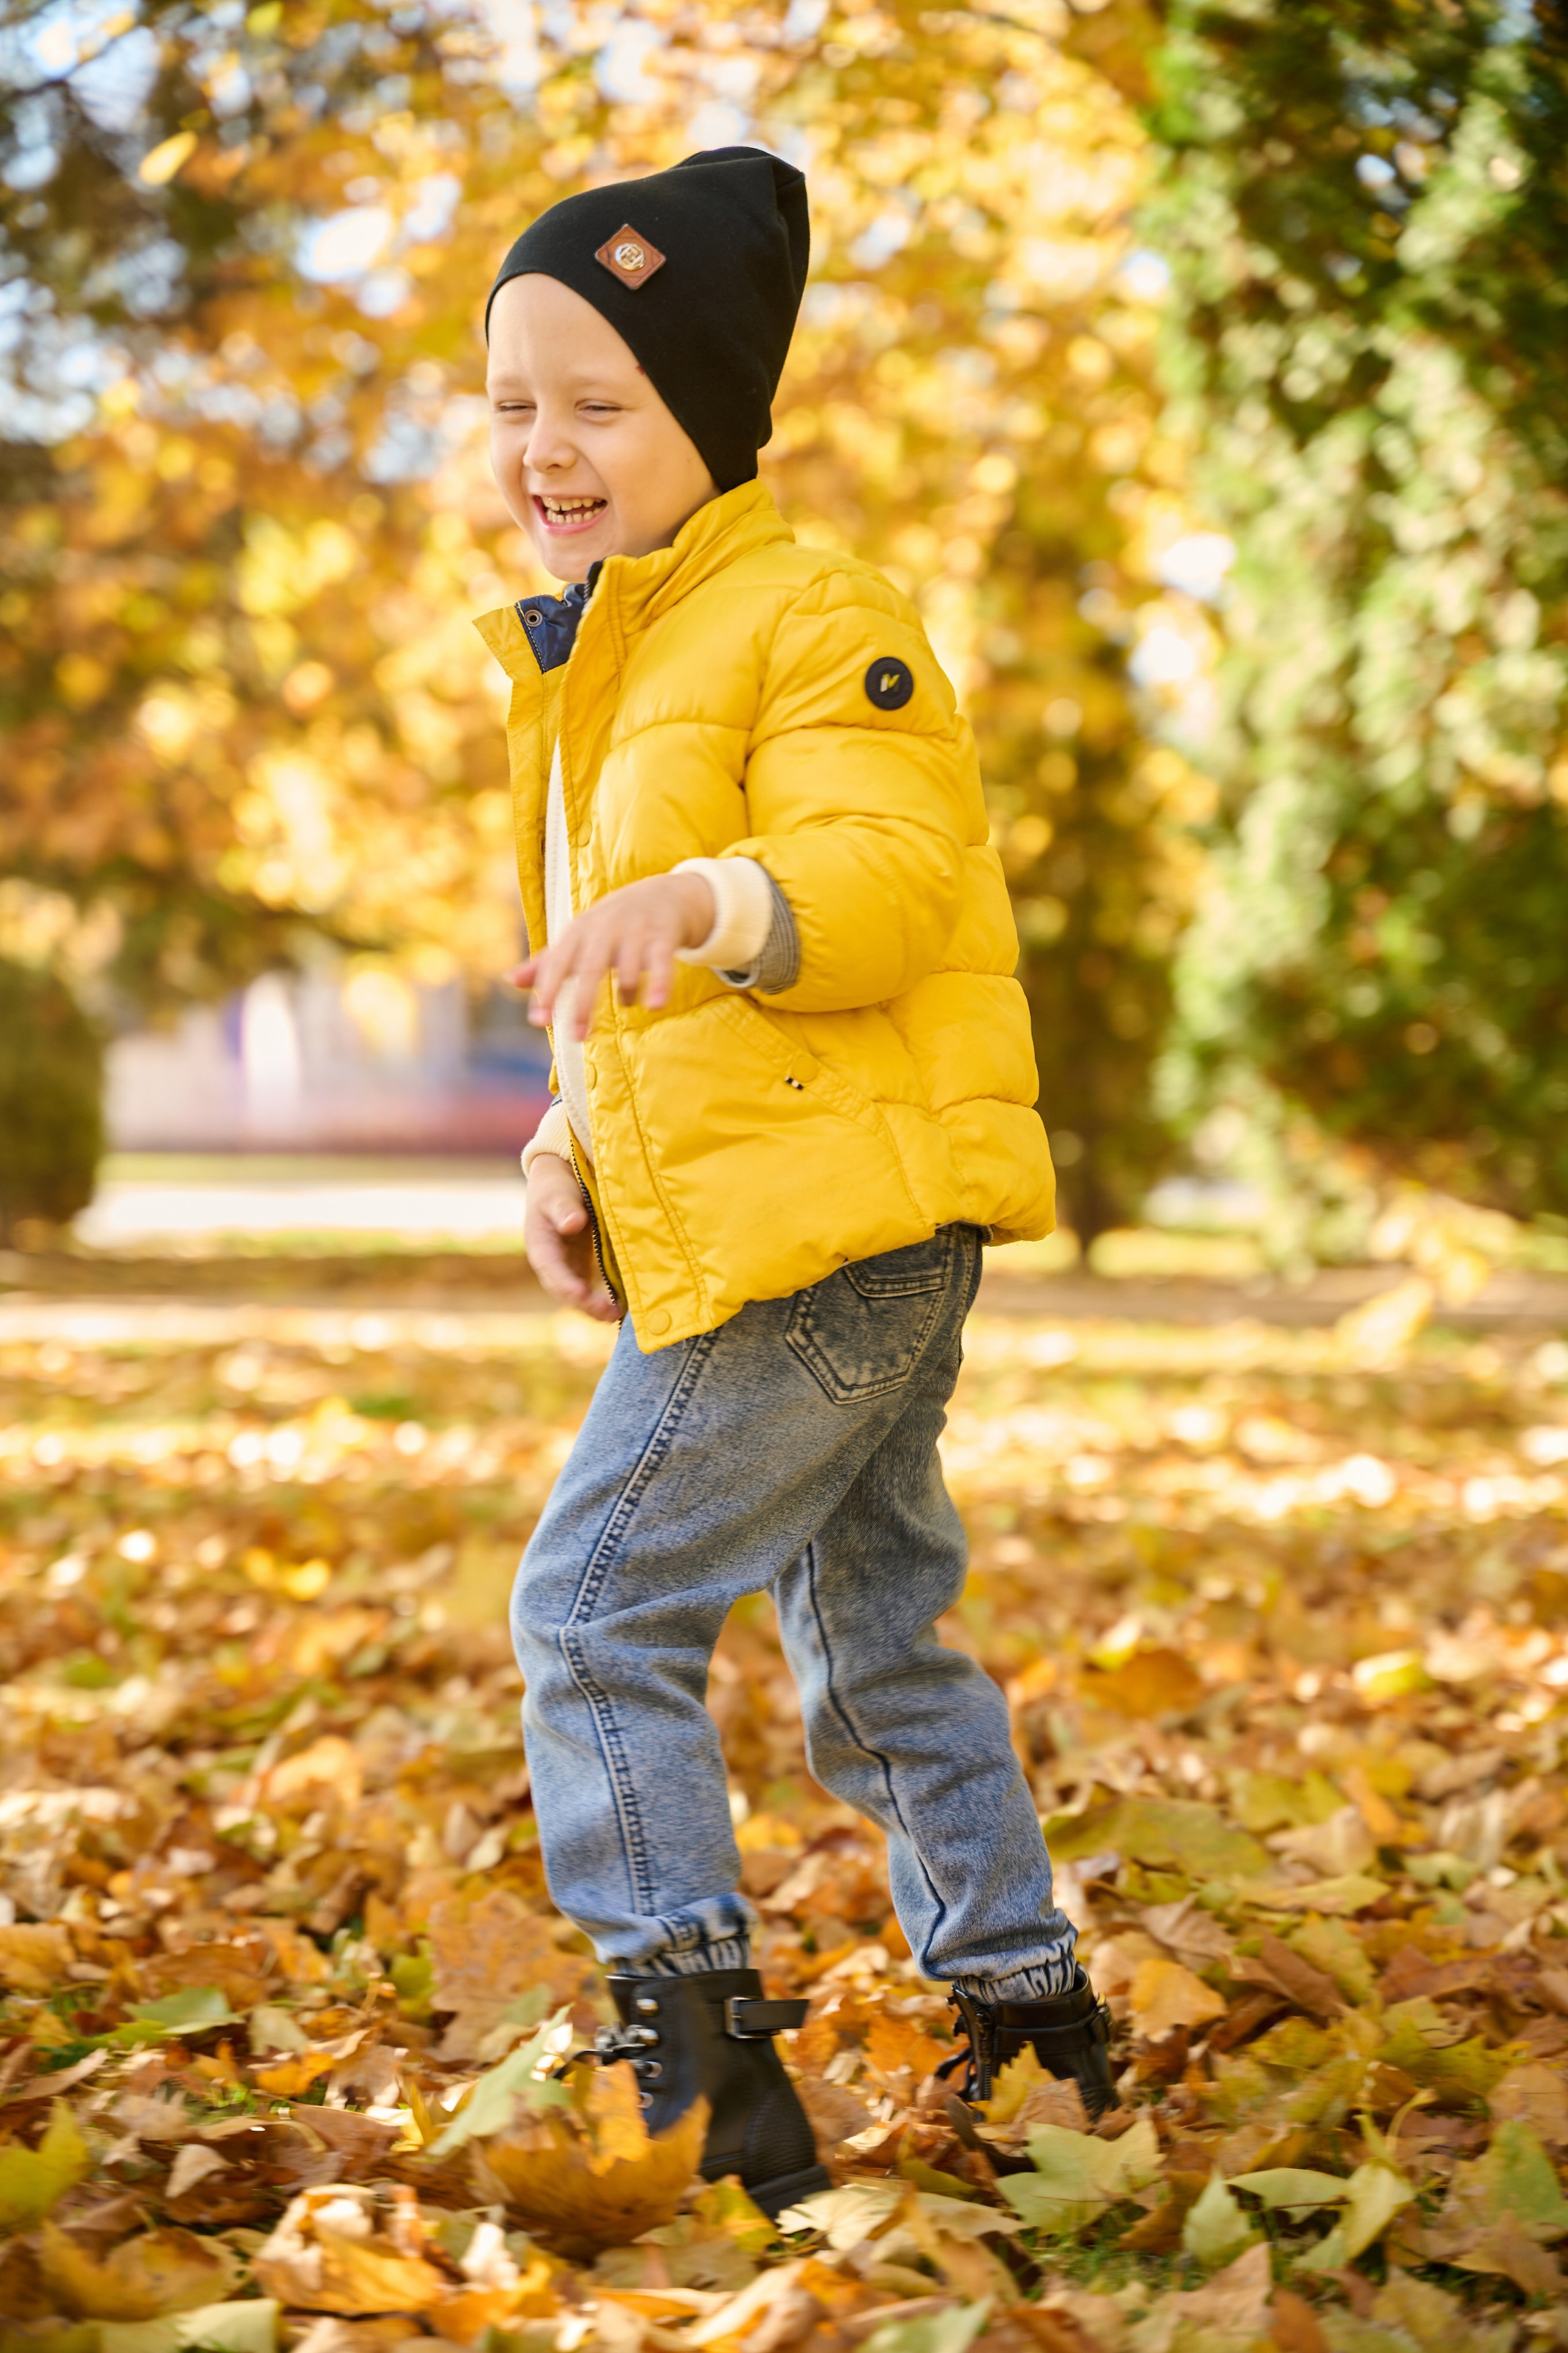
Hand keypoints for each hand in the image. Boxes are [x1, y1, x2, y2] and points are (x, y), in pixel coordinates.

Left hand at [509, 872, 713, 1040]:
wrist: (659, 894)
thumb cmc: (609, 925)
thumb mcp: (577, 938)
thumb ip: (547, 962)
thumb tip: (510, 981)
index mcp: (579, 932)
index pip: (559, 963)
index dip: (548, 991)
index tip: (539, 1021)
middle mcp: (605, 931)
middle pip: (591, 969)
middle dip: (583, 1004)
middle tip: (577, 1037)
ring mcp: (635, 933)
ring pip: (628, 970)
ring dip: (627, 993)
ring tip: (627, 1003)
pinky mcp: (662, 938)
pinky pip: (661, 964)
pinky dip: (660, 985)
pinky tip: (656, 1005)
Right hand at [524, 1153, 621, 1321]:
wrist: (560, 1182)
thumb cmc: (556, 1187)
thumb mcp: (557, 1194)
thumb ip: (564, 1209)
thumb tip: (572, 1224)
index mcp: (541, 1246)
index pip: (552, 1271)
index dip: (566, 1285)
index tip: (583, 1295)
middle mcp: (551, 1263)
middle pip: (564, 1291)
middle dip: (585, 1304)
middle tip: (610, 1313)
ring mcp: (566, 1267)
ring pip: (577, 1295)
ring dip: (595, 1308)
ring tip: (619, 1314)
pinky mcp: (580, 1267)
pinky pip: (590, 1288)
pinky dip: (603, 1298)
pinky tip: (623, 1304)